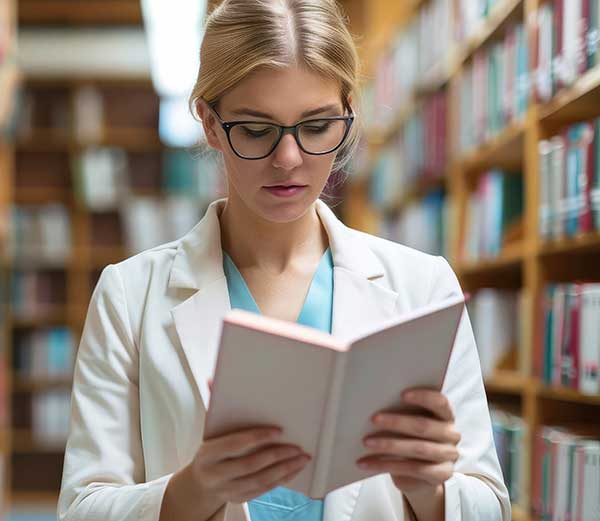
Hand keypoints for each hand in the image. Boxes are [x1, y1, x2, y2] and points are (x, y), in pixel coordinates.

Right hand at [189, 379, 311, 503]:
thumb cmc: (210, 448)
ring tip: (303, 458)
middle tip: (298, 446)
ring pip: (260, 481)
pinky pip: (264, 490)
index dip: (257, 437)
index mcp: (207, 454)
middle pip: (250, 465)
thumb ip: (214, 406)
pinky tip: (294, 470)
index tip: (278, 431)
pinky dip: (282, 480)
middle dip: (277, 455)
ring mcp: (227, 490)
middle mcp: (215, 474)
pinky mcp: (239, 498)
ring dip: (285, 469)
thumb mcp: (208, 430)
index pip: (235, 444)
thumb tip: (212, 378)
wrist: (199, 484)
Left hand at [356, 389, 460, 495]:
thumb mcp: (408, 424)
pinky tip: (367, 462)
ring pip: (417, 449)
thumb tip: (375, 402)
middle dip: (397, 422)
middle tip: (373, 419)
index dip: (423, 397)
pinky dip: (386, 465)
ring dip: (389, 445)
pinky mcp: (440, 476)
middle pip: (424, 426)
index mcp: (446, 415)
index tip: (402, 394)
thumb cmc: (410, 438)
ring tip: (367, 442)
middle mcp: (451, 434)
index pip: (440, 403)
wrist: (419, 474)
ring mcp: (448, 456)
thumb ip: (402, 412)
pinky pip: (412, 469)